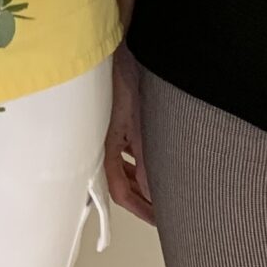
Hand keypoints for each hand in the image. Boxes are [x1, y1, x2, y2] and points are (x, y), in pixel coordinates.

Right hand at [103, 52, 154, 224]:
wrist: (116, 47)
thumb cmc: (121, 77)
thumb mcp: (137, 121)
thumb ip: (143, 156)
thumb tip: (152, 188)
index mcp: (103, 146)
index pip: (120, 190)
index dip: (140, 208)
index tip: (160, 219)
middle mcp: (103, 142)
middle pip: (120, 181)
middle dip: (141, 198)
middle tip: (162, 210)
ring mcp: (110, 132)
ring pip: (123, 166)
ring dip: (140, 179)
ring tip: (160, 190)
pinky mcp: (117, 120)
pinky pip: (126, 149)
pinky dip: (138, 160)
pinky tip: (151, 162)